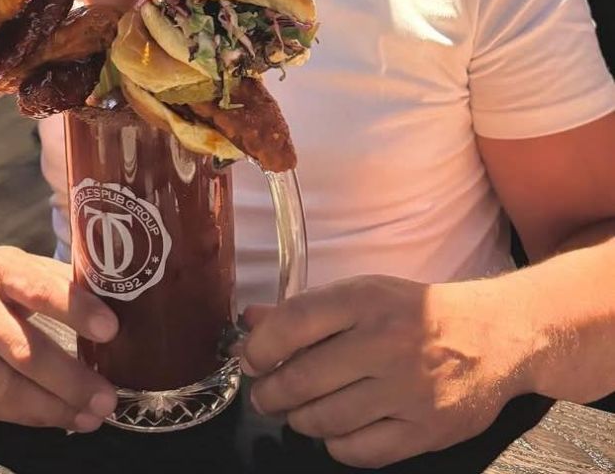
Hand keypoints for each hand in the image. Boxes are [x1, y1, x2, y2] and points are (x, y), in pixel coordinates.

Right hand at [0, 240, 118, 431]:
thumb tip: (112, 297)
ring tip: (91, 416)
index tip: (111, 328)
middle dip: (71, 380)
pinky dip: (27, 416)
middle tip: (108, 397)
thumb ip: (55, 279)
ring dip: (53, 408)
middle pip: (25, 352)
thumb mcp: (14, 261)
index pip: (39, 289)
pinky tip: (58, 419)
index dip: (76, 309)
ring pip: (7, 388)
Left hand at [241, 275, 531, 468]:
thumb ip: (306, 309)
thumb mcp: (363, 293)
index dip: (260, 347)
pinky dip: (335, 444)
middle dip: (270, 392)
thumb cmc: (415, 312)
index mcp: (365, 300)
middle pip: (303, 379)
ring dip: (298, 419)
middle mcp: (385, 343)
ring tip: (295, 411)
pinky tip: (335, 430)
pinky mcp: (424, 431)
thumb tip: (250, 322)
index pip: (294, 323)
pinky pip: (358, 450)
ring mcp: (406, 391)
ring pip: (325, 421)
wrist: (493, 337)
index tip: (250, 359)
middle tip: (264, 394)